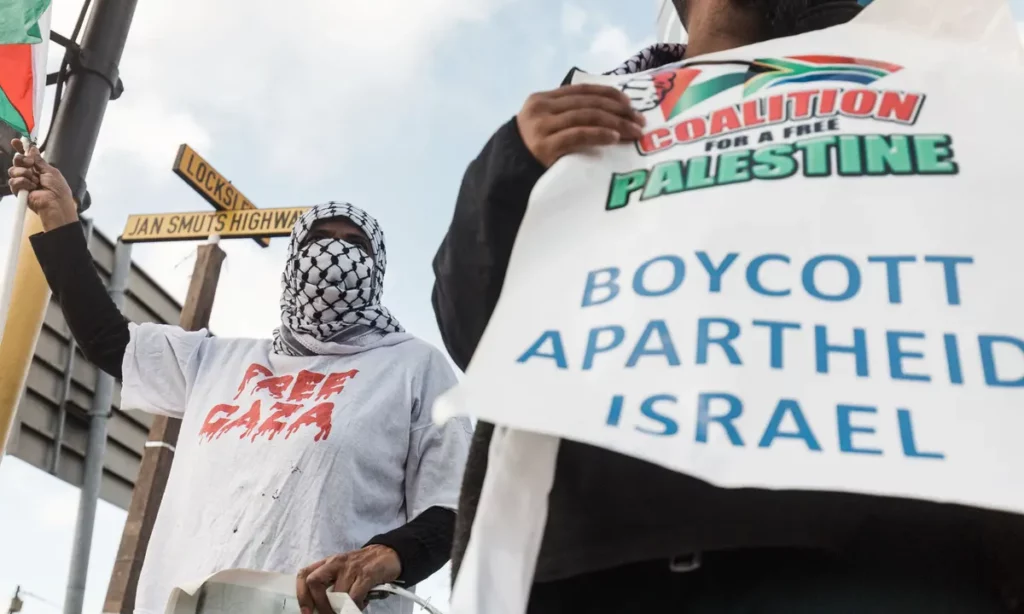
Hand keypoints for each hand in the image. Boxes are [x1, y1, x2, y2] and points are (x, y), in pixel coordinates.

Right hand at [6, 138, 77, 230]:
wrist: (56, 204)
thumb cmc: (58, 189)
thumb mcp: (51, 171)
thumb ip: (39, 160)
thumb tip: (32, 149)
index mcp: (39, 168)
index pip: (27, 155)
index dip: (20, 148)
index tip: (16, 141)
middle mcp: (29, 174)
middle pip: (17, 160)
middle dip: (22, 159)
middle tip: (30, 163)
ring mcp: (23, 182)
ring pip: (13, 170)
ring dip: (24, 173)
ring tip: (35, 181)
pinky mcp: (19, 191)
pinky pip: (14, 181)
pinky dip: (24, 183)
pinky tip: (32, 188)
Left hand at [297, 545, 401, 612]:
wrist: (389, 553)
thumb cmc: (363, 566)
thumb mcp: (343, 571)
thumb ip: (331, 584)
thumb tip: (319, 608)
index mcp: (328, 563)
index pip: (305, 574)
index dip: (301, 594)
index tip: (306, 611)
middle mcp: (336, 562)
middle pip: (314, 581)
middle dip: (318, 603)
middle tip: (327, 613)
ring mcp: (351, 568)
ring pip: (336, 593)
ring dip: (339, 609)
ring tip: (346, 611)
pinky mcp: (366, 574)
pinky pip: (354, 597)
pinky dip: (354, 607)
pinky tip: (359, 606)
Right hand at [516, 83, 645, 167]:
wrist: (506, 175)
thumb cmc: (532, 152)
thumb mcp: (545, 126)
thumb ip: (566, 115)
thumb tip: (608, 112)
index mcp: (543, 99)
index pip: (582, 90)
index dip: (608, 94)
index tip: (629, 103)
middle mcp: (541, 108)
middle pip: (588, 103)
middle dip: (618, 110)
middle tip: (639, 120)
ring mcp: (542, 127)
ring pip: (587, 116)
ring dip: (615, 123)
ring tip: (633, 131)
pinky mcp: (545, 147)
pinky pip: (579, 135)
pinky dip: (599, 134)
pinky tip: (615, 138)